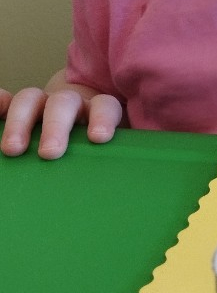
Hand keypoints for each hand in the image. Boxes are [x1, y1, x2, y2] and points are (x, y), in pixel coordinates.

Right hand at [0, 77, 121, 159]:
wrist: (79, 132)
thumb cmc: (96, 151)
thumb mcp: (111, 154)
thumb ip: (117, 163)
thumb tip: (128, 193)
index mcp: (98, 111)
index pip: (105, 106)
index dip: (103, 119)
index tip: (99, 138)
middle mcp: (71, 105)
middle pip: (64, 103)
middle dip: (57, 126)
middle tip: (50, 153)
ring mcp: (43, 105)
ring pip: (32, 99)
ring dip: (22, 120)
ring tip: (14, 149)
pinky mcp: (20, 111)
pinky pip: (7, 103)